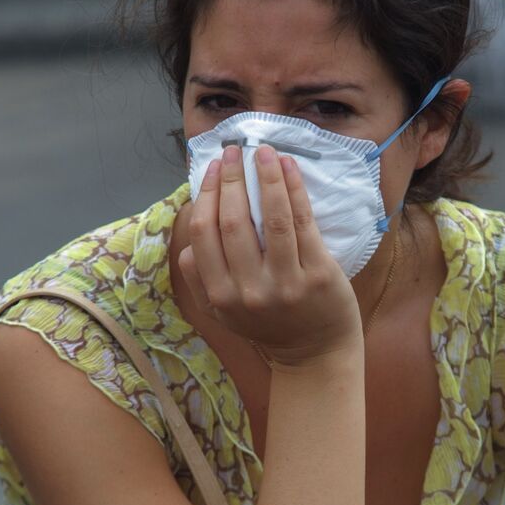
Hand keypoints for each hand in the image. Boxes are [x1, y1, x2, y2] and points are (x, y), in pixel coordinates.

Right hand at [179, 143, 362, 367]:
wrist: (315, 353)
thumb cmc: (269, 324)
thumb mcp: (224, 313)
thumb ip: (201, 281)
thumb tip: (187, 242)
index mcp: (219, 297)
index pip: (203, 235)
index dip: (205, 195)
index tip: (211, 169)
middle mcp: (248, 291)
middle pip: (233, 222)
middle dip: (230, 180)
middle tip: (233, 152)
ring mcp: (285, 283)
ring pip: (270, 219)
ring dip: (264, 177)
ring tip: (262, 151)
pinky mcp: (318, 275)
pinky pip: (302, 224)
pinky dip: (293, 190)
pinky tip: (288, 167)